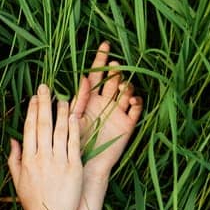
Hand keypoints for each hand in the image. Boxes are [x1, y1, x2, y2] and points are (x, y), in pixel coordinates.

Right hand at [7, 84, 83, 209]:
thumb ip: (15, 159)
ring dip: (60, 111)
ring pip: (59, 130)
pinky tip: (74, 115)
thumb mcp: (18, 181)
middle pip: (42, 124)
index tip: (34, 97)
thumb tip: (13, 141)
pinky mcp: (74, 166)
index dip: (32, 110)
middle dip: (43, 103)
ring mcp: (59, 161)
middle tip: (45, 87)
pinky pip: (73, 142)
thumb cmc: (34, 203)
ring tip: (62, 97)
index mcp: (27, 159)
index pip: (29, 128)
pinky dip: (73, 127)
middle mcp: (42, 157)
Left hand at [75, 42, 142, 178]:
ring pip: (126, 91)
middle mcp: (105, 102)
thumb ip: (79, 98)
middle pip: (114, 80)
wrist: (85, 165)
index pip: (97, 74)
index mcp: (90, 98)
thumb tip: (84, 77)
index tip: (104, 44)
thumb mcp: (74, 118)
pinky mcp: (128, 124)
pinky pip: (136, 109)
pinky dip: (136, 101)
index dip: (100, 59)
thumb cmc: (74, 142)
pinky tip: (131, 99)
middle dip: (115, 71)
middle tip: (114, 66)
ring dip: (126, 85)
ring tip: (121, 85)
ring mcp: (118, 112)